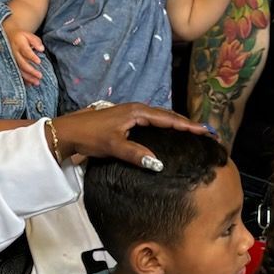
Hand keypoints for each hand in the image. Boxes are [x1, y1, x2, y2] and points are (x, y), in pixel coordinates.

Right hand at [5, 20, 45, 85]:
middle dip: (31, 71)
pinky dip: (23, 79)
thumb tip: (41, 49)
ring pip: (19, 70)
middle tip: (40, 76)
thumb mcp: (28, 35)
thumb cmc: (21, 37)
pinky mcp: (11, 65)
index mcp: (19, 44)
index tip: (39, 62)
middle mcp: (14, 53)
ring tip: (36, 82)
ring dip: (28, 77)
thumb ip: (36, 41)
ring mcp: (11, 60)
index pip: (26, 51)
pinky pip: (16, 73)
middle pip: (22, 63)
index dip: (32, 57)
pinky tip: (29, 84)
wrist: (7, 37)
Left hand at [51, 102, 213, 170]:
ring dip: (176, 124)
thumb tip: (158, 164)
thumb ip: (136, 154)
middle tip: (205, 131)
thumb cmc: (90, 136)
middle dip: (186, 123)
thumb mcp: (113, 146)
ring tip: (192, 132)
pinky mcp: (126, 120)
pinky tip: (168, 134)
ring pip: (160, 118)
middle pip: (167, 116)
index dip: (187, 126)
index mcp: (137, 112)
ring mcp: (131, 113)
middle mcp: (137, 109)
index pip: (168, 119)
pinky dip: (164, 126)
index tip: (205, 131)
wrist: (68, 131)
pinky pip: (152, 121)